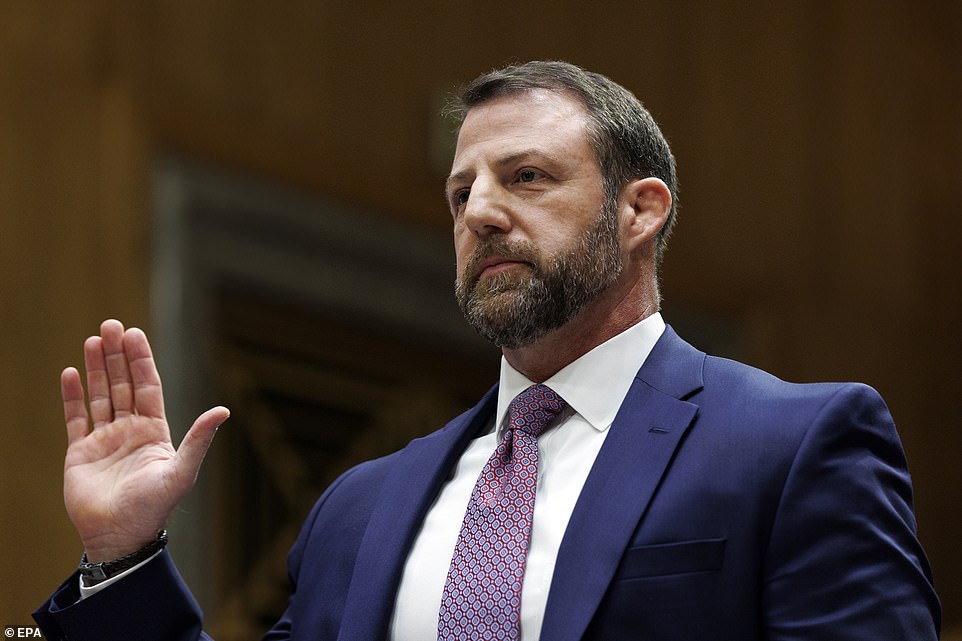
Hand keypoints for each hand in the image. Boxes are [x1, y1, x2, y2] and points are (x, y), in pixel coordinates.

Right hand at [61, 319, 228, 561]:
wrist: (119, 536)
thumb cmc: (153, 507)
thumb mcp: (181, 471)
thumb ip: (199, 439)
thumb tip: (224, 410)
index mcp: (154, 430)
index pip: (147, 386)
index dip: (141, 360)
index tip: (134, 334)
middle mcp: (130, 430)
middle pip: (122, 383)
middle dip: (117, 355)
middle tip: (111, 324)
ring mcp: (104, 440)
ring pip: (100, 395)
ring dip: (96, 368)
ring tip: (93, 339)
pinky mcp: (80, 452)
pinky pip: (75, 417)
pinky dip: (72, 396)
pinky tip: (71, 372)